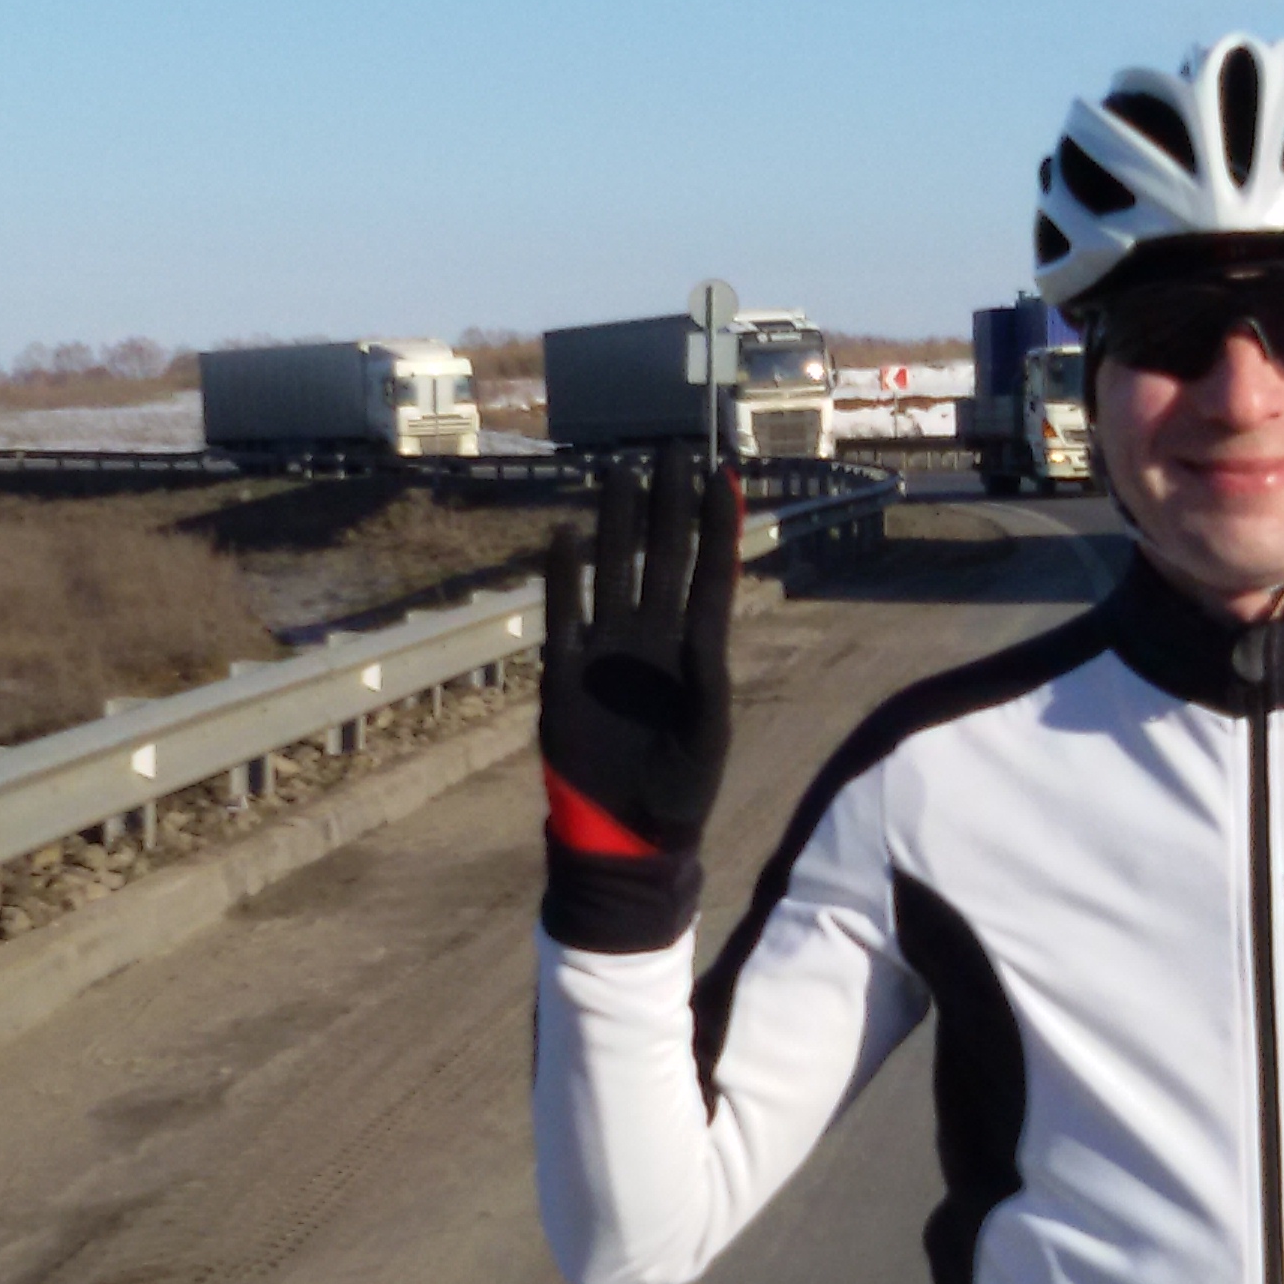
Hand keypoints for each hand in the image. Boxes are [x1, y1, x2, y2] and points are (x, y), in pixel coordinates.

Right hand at [540, 456, 737, 859]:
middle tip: (672, 451)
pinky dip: (561, 576)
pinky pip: (563, 613)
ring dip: (617, 524)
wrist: (626, 833)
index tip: (721, 475)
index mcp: (695, 651)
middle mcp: (652, 638)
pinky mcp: (566, 672)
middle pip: (661, 557)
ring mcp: (607, 650)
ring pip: (614, 570)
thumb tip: (705, 629)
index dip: (716, 526)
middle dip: (668, 506)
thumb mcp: (708, 738)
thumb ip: (708, 683)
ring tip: (621, 471)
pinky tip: (563, 535)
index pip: (709, 573)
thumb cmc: (680, 789)